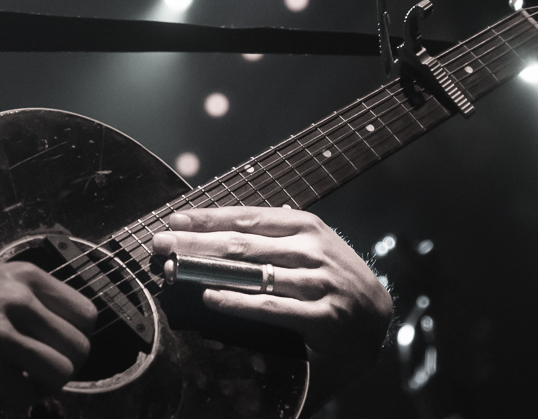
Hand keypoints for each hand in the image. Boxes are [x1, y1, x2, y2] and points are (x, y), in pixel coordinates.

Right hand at [0, 262, 95, 402]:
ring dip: (47, 385)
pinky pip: (25, 393)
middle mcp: (18, 300)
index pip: (85, 314)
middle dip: (67, 366)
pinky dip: (20, 399)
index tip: (61, 347)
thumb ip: (28, 300)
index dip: (77, 337)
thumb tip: (61, 329)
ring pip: (60, 371)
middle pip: (78, 346)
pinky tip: (5, 392)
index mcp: (26, 278)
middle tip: (45, 372)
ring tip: (28, 383)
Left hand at [151, 207, 391, 362]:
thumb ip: (275, 235)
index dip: (209, 218)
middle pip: (243, 243)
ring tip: (174, 269)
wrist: (377, 322)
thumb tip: (222, 224)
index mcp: (307, 226)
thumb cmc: (333, 281)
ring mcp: (319, 283)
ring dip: (207, 271)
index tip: (175, 219)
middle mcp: (314, 250)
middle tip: (160, 242)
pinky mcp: (323, 317)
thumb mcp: (311, 247)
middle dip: (196, 241)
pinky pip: (271, 308)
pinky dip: (237, 302)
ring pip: (253, 273)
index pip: (248, 217)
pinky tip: (209, 298)